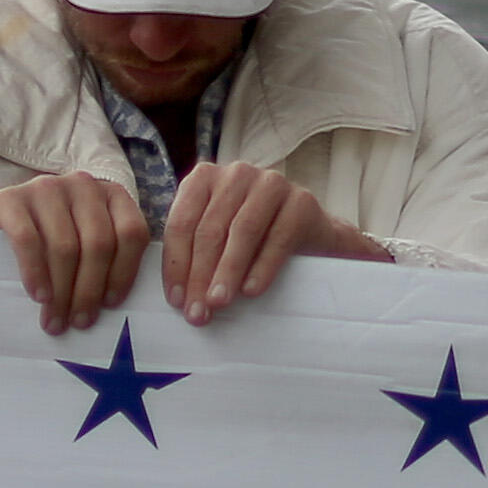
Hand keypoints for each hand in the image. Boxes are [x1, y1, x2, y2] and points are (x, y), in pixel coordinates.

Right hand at [0, 169, 149, 335]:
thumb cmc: (47, 250)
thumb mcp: (84, 248)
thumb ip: (106, 262)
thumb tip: (117, 308)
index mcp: (110, 195)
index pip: (131, 233)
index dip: (124, 272)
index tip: (110, 305)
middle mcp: (81, 184)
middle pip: (98, 243)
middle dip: (89, 290)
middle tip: (79, 323)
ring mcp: (45, 188)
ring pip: (65, 246)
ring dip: (62, 291)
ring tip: (55, 321)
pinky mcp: (9, 198)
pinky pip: (28, 240)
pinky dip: (35, 273)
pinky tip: (38, 297)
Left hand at [159, 158, 381, 322]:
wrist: (311, 235)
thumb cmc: (255, 240)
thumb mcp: (219, 240)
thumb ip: (195, 255)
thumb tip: (180, 297)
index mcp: (205, 178)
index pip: (181, 223)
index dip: (176, 265)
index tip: (176, 300)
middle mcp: (236, 174)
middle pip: (210, 230)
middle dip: (200, 275)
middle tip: (197, 312)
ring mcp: (271, 183)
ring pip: (242, 231)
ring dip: (227, 272)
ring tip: (219, 302)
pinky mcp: (302, 201)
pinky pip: (278, 238)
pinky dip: (262, 267)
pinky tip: (251, 291)